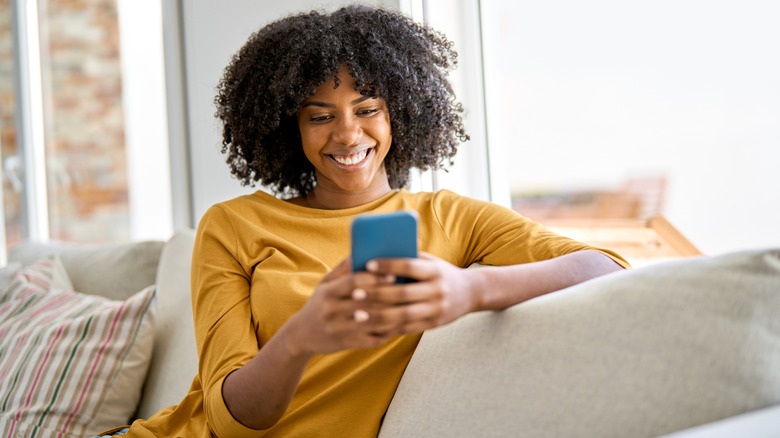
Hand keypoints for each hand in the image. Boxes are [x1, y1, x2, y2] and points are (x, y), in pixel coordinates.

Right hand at [285, 258, 398, 355]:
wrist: (301, 335)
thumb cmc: (320, 303)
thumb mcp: (325, 284)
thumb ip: (344, 268)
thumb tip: (362, 250)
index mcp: (328, 292)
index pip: (354, 281)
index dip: (374, 278)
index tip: (392, 276)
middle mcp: (331, 310)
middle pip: (366, 301)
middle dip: (389, 296)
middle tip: (409, 292)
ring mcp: (338, 328)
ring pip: (372, 321)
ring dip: (392, 315)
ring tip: (408, 308)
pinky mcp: (345, 344)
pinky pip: (371, 339)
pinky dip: (387, 333)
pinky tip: (398, 326)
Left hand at [356, 252, 479, 334]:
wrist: (471, 293)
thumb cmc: (441, 273)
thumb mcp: (431, 262)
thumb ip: (409, 259)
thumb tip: (378, 253)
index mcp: (435, 271)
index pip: (409, 266)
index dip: (388, 265)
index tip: (367, 265)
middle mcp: (437, 290)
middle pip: (403, 293)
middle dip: (377, 294)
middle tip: (355, 293)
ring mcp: (436, 309)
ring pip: (404, 315)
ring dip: (378, 316)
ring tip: (357, 315)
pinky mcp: (434, 324)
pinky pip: (408, 328)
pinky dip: (389, 328)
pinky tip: (371, 327)